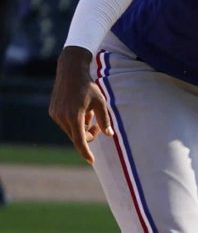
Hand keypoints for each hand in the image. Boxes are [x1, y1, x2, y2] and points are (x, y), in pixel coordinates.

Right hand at [48, 47, 111, 163]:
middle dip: (88, 136)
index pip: (80, 140)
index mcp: (74, 116)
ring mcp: (55, 114)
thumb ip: (105, 120)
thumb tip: (109, 135)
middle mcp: (62, 117)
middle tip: (98, 127)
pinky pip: (65, 123)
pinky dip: (74, 122)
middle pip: (76, 137)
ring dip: (81, 128)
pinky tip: (80, 110)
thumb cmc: (89, 86)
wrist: (70, 72)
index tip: (91, 161)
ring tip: (88, 114)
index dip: (86, 152)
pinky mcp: (53, 111)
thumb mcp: (101, 103)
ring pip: (71, 130)